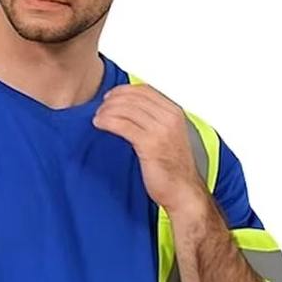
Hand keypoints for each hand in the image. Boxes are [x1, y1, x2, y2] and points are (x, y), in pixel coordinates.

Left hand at [92, 82, 208, 219]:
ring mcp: (161, 130)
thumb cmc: (174, 168)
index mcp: (174, 112)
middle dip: (113, 100)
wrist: (183, 191)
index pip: (145, 90)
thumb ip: (154, 121)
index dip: (124, 91)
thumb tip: (130, 110)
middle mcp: (169, 117)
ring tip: (98, 117)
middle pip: (134, 97)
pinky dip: (108, 122)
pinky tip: (100, 124)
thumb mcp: (168, 136)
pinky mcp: (150, 144)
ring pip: (127, 109)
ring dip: (108, 110)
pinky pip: (123, 125)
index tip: (111, 96)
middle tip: (100, 107)